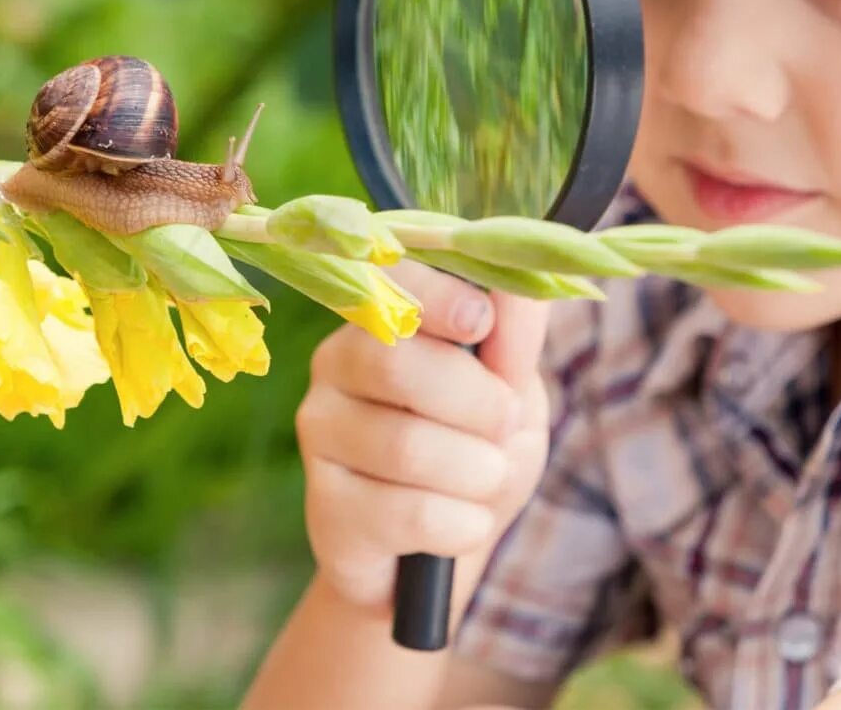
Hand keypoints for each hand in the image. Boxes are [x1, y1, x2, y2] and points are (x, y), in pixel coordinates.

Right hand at [297, 260, 551, 611]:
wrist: (440, 556)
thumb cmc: (479, 449)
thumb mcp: (512, 390)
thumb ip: (514, 340)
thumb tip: (519, 288)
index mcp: (382, 320)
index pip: (389, 284)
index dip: (434, 295)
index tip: (480, 319)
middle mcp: (335, 365)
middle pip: (396, 364)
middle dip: (477, 401)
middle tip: (506, 423)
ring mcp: (321, 435)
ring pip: (406, 445)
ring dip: (477, 469)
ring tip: (488, 476)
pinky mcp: (326, 507)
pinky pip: (409, 512)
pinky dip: (462, 522)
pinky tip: (465, 522)